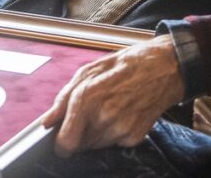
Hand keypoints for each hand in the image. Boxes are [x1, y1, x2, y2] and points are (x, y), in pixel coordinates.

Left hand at [40, 34, 185, 156]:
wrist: (164, 68)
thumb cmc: (125, 64)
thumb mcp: (89, 71)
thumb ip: (63, 98)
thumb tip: (47, 121)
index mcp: (88, 97)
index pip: (66, 141)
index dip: (60, 144)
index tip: (61, 141)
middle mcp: (104, 117)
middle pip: (79, 145)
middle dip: (79, 132)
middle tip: (89, 113)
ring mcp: (121, 129)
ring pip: (95, 145)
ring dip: (95, 133)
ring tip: (107, 108)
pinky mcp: (134, 137)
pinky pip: (113, 143)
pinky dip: (112, 133)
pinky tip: (121, 113)